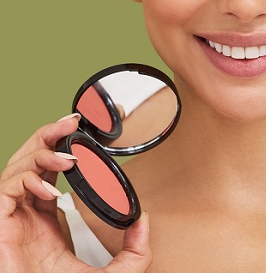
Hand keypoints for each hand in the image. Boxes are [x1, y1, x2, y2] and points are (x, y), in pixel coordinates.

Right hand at [0, 114, 151, 272]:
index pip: (48, 170)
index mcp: (47, 217)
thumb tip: (143, 220)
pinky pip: (6, 192)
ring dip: (41, 153)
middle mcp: (28, 213)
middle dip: (48, 135)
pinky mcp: (2, 228)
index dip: (61, 145)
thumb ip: (135, 250)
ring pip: (17, 168)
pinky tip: (50, 189)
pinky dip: (27, 181)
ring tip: (68, 157)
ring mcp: (14, 219)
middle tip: (72, 123)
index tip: (82, 129)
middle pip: (30, 159)